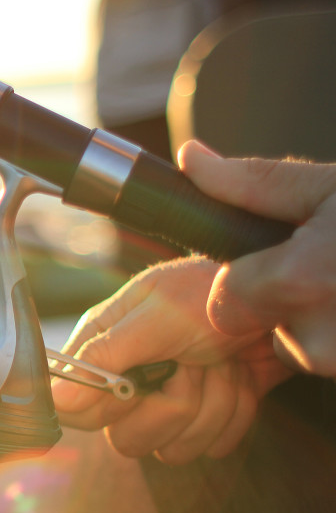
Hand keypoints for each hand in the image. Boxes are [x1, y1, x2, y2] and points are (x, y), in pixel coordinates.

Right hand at [52, 257, 290, 463]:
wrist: (277, 303)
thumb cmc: (209, 295)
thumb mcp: (153, 318)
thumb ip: (102, 358)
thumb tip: (56, 401)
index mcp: (103, 350)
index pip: (76, 410)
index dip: (108, 404)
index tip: (138, 383)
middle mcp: (128, 382)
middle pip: (126, 438)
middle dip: (173, 404)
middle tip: (190, 362)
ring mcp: (166, 405)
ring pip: (175, 449)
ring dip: (214, 403)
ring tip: (221, 362)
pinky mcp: (204, 421)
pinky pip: (213, 447)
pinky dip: (237, 411)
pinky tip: (240, 377)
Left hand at [180, 140, 335, 374]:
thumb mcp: (330, 189)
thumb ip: (253, 182)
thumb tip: (190, 160)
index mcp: (302, 281)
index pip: (226, 304)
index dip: (247, 282)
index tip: (279, 263)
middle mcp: (323, 336)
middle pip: (264, 332)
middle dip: (286, 305)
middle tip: (329, 270)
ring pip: (304, 352)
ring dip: (322, 323)